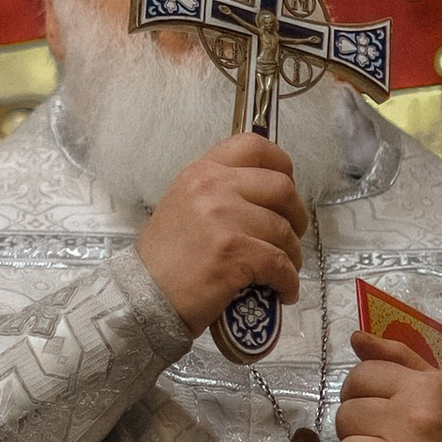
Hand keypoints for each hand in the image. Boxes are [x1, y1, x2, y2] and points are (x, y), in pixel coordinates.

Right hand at [135, 135, 307, 335]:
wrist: (144, 296)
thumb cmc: (167, 259)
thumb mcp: (186, 205)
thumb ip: (219, 193)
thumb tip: (267, 197)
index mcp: (202, 172)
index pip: (253, 146)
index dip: (281, 165)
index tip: (287, 187)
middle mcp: (213, 187)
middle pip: (282, 188)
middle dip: (296, 215)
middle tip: (291, 236)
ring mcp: (224, 218)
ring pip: (284, 230)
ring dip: (292, 255)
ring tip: (283, 272)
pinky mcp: (235, 252)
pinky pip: (281, 263)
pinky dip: (289, 281)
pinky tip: (283, 292)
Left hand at [335, 333, 441, 441]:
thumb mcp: (441, 386)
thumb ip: (398, 358)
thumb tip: (357, 338)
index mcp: (426, 389)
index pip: (359, 377)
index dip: (356, 392)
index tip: (371, 405)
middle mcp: (416, 420)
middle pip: (346, 415)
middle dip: (357, 427)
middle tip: (380, 438)